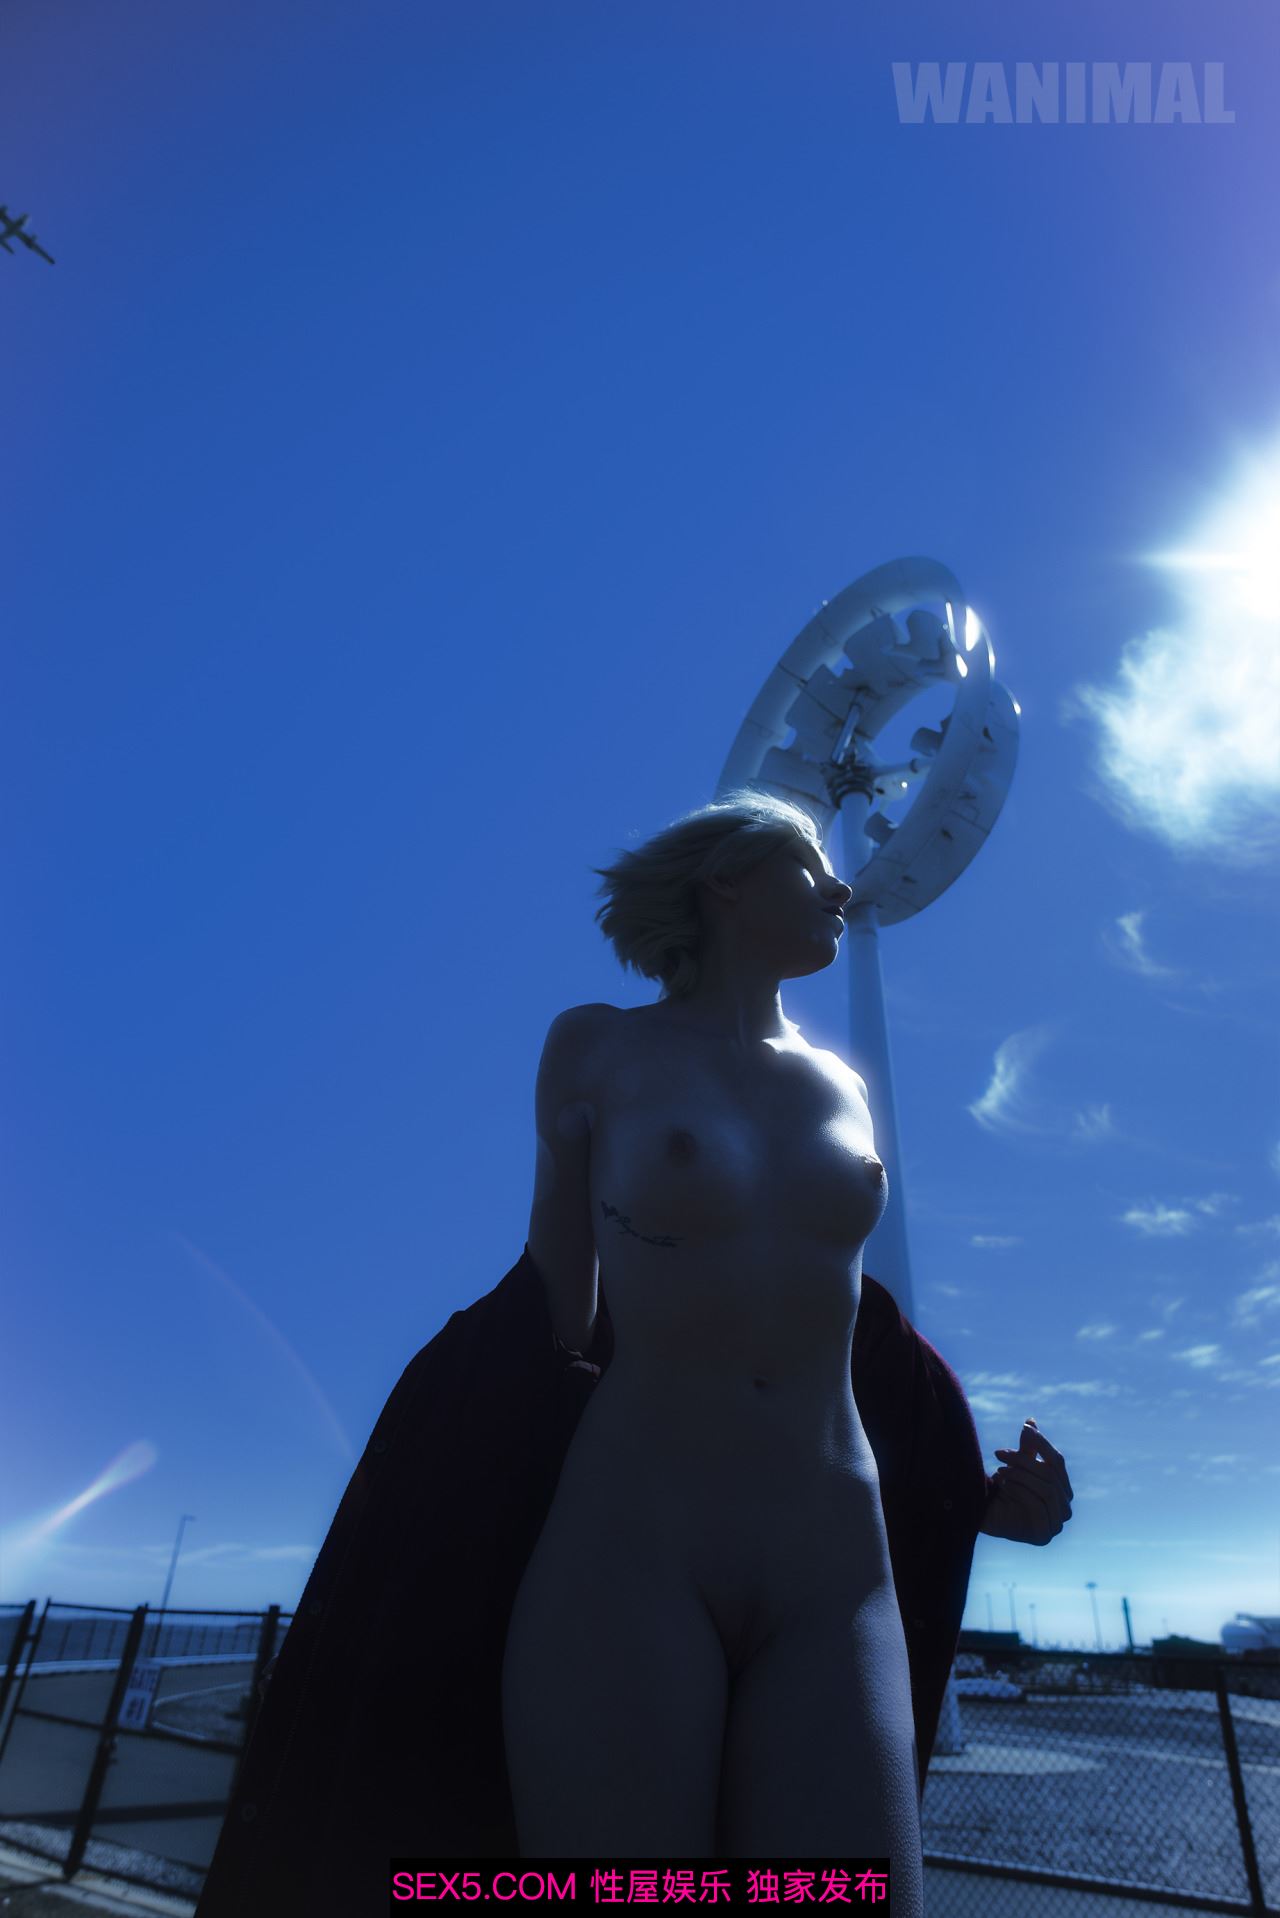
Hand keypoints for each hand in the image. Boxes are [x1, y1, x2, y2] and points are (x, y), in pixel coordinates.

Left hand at [978, 1417, 1072, 1544]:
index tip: (1024, 1428)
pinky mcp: (1043, 1535)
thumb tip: (1031, 1420)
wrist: (984, 1516)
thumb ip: (1028, 1447)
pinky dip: (1021, 1492)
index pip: (1058, 1462)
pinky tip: (1005, 1487)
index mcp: (1063, 1489)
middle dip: (1024, 1460)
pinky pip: (1039, 1507)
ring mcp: (1056, 1524)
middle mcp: (1064, 1508)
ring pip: (1047, 1489)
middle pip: (1051, 1474)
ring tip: (999, 1470)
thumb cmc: (1002, 1489)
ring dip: (1021, 1475)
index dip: (1042, 1443)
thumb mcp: (1017, 1465)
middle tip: (999, 1453)